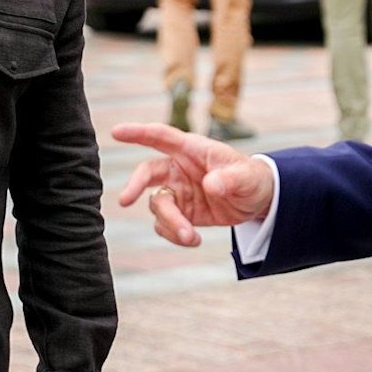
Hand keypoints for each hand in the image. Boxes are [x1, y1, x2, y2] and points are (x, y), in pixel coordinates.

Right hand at [111, 122, 275, 246]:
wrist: (256, 201)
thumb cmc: (249, 178)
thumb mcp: (245, 177)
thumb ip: (229, 179)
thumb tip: (210, 185)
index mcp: (191, 150)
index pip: (161, 137)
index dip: (138, 132)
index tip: (116, 132)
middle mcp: (178, 169)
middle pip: (148, 172)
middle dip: (135, 185)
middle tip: (124, 201)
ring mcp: (177, 191)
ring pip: (158, 205)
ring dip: (170, 223)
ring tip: (191, 237)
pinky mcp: (180, 212)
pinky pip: (165, 225)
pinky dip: (175, 235)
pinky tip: (195, 240)